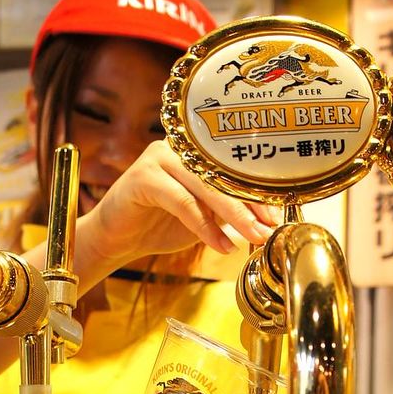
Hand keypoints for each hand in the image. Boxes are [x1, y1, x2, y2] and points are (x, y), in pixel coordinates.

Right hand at [82, 140, 279, 266]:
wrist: (116, 239)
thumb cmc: (158, 225)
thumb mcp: (203, 218)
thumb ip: (228, 212)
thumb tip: (266, 220)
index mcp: (194, 153)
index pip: (232, 170)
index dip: (257, 194)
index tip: (276, 217)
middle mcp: (179, 148)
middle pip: (223, 176)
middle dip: (250, 206)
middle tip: (268, 230)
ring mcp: (159, 158)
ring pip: (205, 186)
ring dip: (233, 216)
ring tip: (251, 237)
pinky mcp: (143, 176)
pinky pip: (182, 202)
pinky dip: (204, 227)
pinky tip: (220, 245)